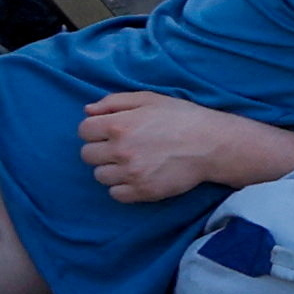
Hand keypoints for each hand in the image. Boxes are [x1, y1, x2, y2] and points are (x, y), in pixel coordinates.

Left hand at [75, 89, 251, 206]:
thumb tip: (87, 110)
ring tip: (130, 161)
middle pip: (87, 155)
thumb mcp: (147, 99)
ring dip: (110, 168)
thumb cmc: (180, 117)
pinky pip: (115, 194)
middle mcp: (121, 151)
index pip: (83, 131)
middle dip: (99, 149)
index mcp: (119, 125)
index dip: (94, 129)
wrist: (210, 144)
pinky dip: (121, 187)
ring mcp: (131, 174)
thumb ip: (113, 102)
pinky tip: (135, 176)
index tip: (107, 131)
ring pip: (100, 176)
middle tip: (119, 146)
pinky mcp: (143, 192)